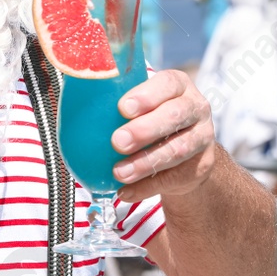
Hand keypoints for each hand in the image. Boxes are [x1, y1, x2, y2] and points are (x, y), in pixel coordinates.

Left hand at [110, 70, 216, 202]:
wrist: (185, 153)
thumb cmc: (150, 119)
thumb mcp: (140, 105)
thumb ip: (116, 103)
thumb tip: (74, 104)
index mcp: (178, 85)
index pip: (167, 84)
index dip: (146, 96)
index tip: (122, 109)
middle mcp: (196, 107)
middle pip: (175, 115)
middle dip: (145, 130)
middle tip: (118, 142)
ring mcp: (203, 137)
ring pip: (178, 149)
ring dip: (145, 162)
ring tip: (119, 172)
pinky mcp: (201, 166)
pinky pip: (174, 178)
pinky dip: (147, 187)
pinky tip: (125, 191)